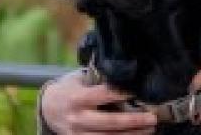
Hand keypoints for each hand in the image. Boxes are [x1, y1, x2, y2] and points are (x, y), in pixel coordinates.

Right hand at [40, 70, 156, 133]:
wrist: (49, 107)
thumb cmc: (71, 87)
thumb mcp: (81, 78)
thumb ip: (99, 78)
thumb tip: (126, 71)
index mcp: (78, 97)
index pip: (103, 95)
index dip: (121, 94)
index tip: (137, 93)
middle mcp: (78, 118)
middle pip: (109, 122)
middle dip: (132, 121)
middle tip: (152, 118)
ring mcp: (78, 134)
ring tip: (149, 129)